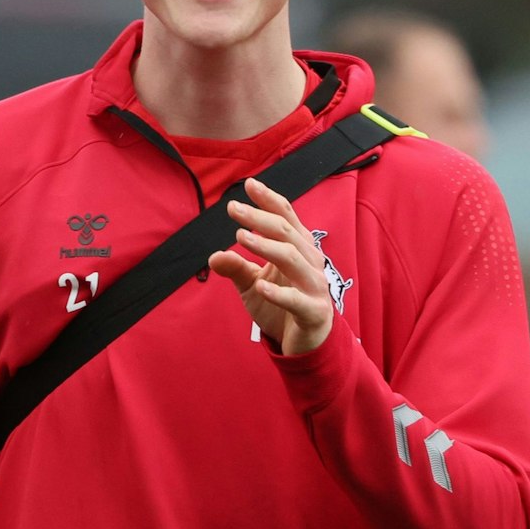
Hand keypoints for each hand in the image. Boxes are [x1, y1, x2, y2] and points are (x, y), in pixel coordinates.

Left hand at [208, 176, 333, 355]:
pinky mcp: (314, 312)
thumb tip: (214, 255)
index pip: (286, 217)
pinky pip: (297, 300)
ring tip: (241, 237)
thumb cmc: (281, 307)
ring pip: (292, 258)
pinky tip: (260, 286)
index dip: (269, 200)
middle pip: (287, 232)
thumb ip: (237, 268)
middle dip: (260, 217)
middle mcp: (311, 262)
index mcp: (300, 249)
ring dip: (266, 246)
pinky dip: (278, 293)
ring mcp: (315, 287)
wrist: (304, 343)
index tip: (248, 185)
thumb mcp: (253, 285)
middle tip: (233, 209)